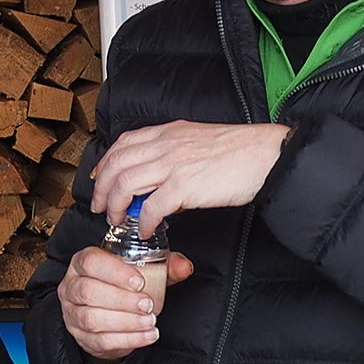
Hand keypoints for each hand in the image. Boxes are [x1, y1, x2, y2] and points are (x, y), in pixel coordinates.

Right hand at [59, 245, 196, 359]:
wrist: (110, 314)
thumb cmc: (124, 286)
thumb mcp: (144, 271)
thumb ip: (165, 267)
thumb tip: (184, 267)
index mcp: (83, 263)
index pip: (91, 262)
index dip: (115, 272)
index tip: (140, 282)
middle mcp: (72, 286)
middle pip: (89, 292)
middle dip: (122, 300)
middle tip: (148, 305)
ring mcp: (72, 313)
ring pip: (92, 318)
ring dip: (125, 321)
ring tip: (149, 321)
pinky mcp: (81, 336)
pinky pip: (101, 340)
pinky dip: (128, 339)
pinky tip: (147, 335)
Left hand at [90, 120, 289, 225]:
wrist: (264, 155)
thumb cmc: (240, 151)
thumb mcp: (198, 140)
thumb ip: (175, 151)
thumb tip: (162, 174)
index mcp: (169, 133)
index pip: (124, 143)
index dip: (106, 162)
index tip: (99, 178)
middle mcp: (166, 145)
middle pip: (117, 164)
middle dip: (102, 188)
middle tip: (101, 207)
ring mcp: (173, 164)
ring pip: (126, 183)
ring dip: (117, 205)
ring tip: (118, 220)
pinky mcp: (185, 186)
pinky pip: (152, 207)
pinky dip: (143, 221)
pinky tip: (145, 230)